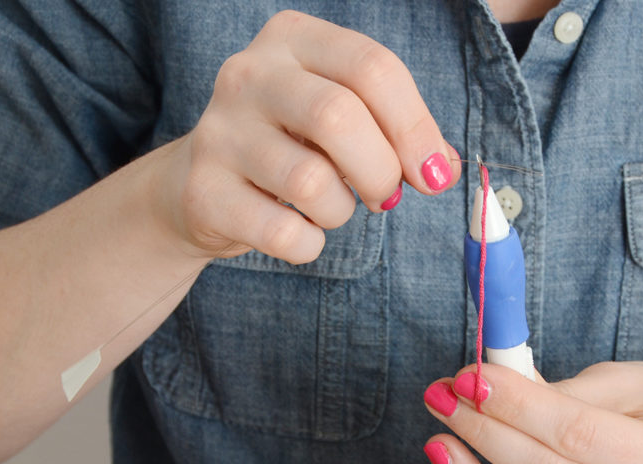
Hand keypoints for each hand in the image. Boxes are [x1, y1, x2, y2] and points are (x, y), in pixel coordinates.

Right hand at [159, 10, 459, 262]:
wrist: (199, 188)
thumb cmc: (291, 147)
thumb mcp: (343, 117)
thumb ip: (397, 132)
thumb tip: (442, 169)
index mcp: (293, 40)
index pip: (373, 67)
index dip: (416, 128)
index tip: (433, 174)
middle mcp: (249, 74)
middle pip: (339, 116)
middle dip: (381, 171)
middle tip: (385, 196)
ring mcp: (219, 132)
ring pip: (310, 181)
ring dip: (340, 211)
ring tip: (330, 207)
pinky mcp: (203, 191)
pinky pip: (283, 233)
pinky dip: (309, 244)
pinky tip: (300, 232)